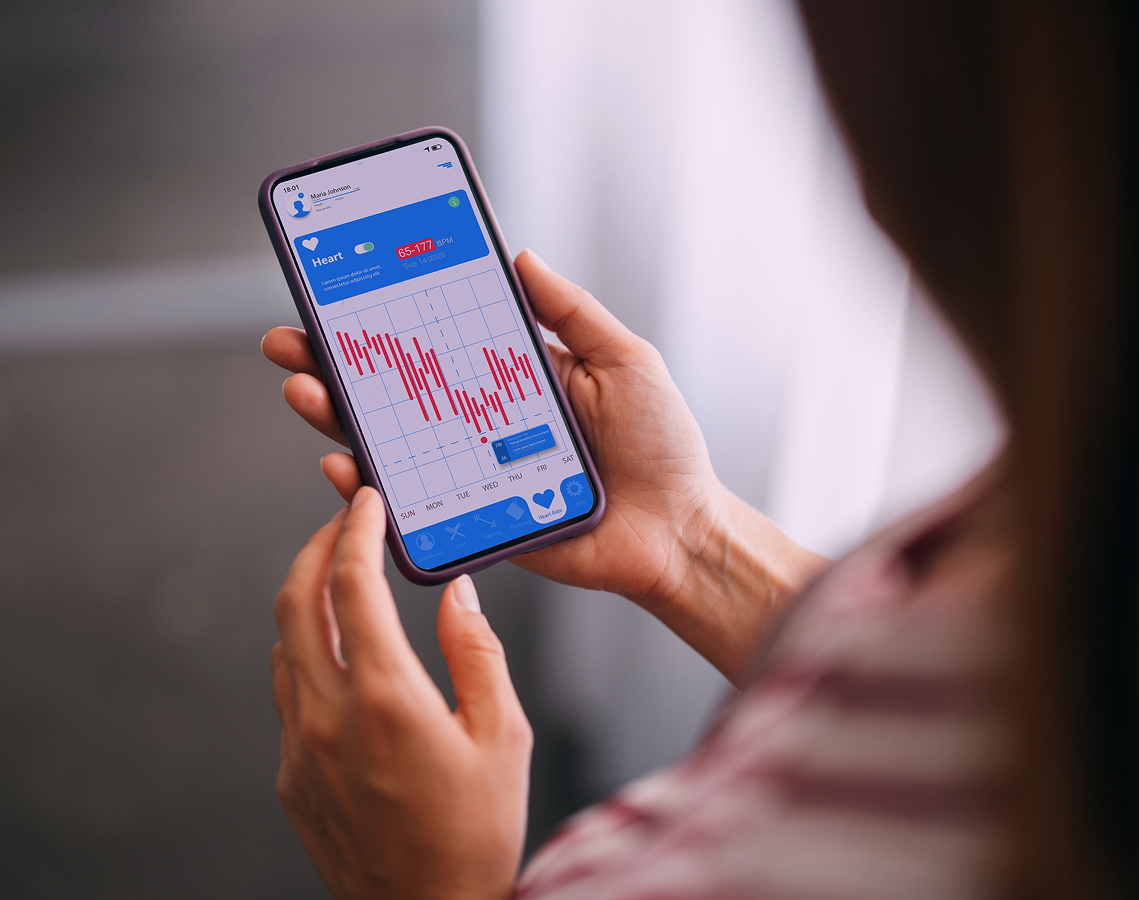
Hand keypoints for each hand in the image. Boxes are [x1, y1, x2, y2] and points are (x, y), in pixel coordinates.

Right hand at [260, 251, 721, 605]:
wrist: (679, 530)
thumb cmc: (661, 446)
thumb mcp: (624, 359)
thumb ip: (571, 311)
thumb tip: (521, 256)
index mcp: (514, 377)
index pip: (437, 340)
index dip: (389, 317)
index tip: (340, 290)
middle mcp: (483, 421)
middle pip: (396, 389)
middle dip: (337, 364)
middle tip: (291, 341)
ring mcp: (472, 471)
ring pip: (391, 443)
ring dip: (338, 417)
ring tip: (304, 390)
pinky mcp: (473, 519)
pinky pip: (411, 505)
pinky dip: (369, 488)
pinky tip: (343, 462)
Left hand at [271, 487, 530, 899]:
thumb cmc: (477, 833)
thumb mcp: (503, 735)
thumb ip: (477, 652)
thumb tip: (457, 593)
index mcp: (387, 698)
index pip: (350, 585)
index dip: (354, 529)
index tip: (364, 501)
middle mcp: (330, 717)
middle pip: (295, 602)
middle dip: (314, 548)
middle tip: (341, 523)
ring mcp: (302, 748)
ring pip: (283, 645)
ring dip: (307, 600)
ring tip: (345, 583)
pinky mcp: (292, 776)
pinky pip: (288, 694)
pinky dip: (307, 653)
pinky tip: (343, 656)